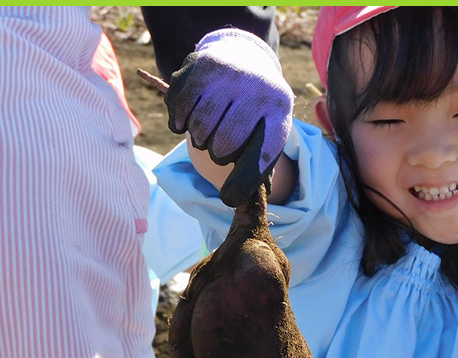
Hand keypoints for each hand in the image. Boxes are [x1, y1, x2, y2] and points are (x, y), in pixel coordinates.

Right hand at [165, 28, 292, 205]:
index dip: (245, 179)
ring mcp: (227, 73)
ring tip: (209, 126)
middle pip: (223, 146)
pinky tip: (189, 117)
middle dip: (218, 153)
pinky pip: (179, 110)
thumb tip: (232, 199)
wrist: (245, 59)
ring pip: (199, 129)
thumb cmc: (255, 112)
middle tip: (221, 143)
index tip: (230, 197)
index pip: (264, 153)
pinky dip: (179, 123)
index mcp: (278, 108)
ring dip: (199, 137)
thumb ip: (254, 169)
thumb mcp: (267, 134)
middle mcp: (256, 87)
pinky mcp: (199, 64)